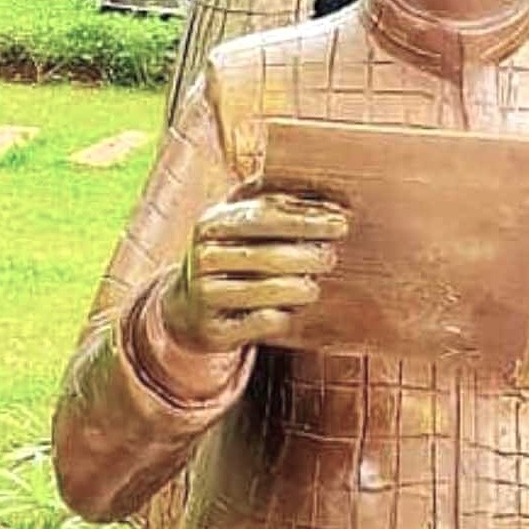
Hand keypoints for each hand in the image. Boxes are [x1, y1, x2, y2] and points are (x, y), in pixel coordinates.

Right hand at [159, 192, 349, 352]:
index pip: (265, 217)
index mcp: (212, 224)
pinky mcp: (215, 330)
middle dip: (309, 256)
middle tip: (329, 257)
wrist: (188, 309)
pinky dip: (285, 316)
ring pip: (270, 291)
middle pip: (271, 256)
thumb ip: (276, 204)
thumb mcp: (239, 225)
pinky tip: (289, 310)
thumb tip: (330, 198)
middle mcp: (204, 258)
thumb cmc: (230, 258)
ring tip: (312, 287)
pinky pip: (265, 322)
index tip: (340, 224)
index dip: (306, 220)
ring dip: (302, 288)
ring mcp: (205, 296)